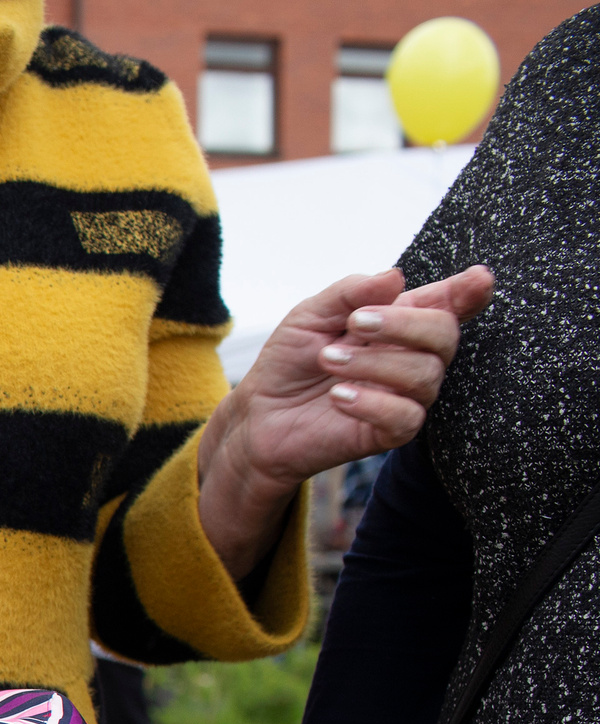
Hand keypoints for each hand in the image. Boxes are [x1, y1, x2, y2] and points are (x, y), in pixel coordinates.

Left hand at [196, 265, 494, 577]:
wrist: (260, 415)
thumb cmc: (291, 361)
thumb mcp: (310, 316)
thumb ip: (350, 293)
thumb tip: (395, 276)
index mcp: (401, 322)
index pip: (448, 304)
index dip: (468, 292)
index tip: (478, 279)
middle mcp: (413, 357)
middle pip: (444, 334)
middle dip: (403, 323)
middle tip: (354, 324)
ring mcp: (406, 395)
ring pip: (424, 374)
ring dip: (374, 362)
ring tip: (329, 360)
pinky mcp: (391, 432)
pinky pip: (408, 416)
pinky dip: (372, 402)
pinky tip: (339, 395)